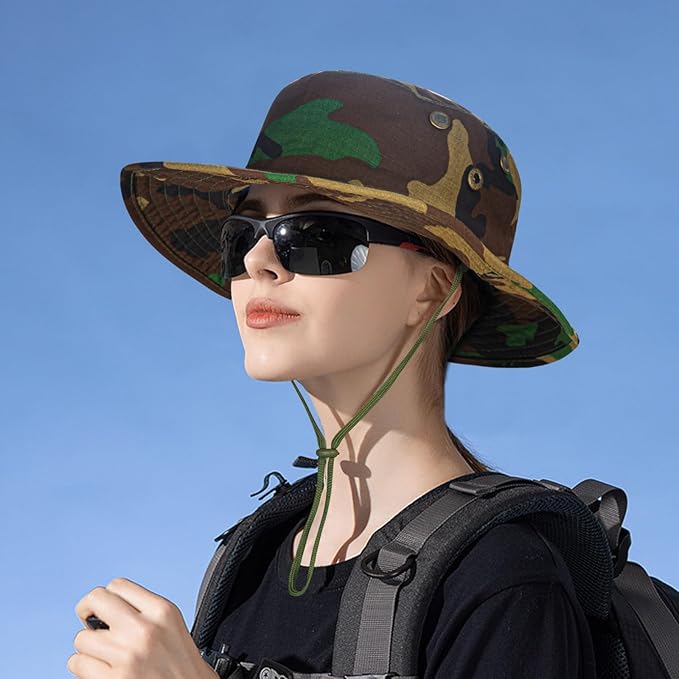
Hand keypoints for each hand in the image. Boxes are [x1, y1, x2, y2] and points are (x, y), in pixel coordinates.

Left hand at [68, 577, 218, 678]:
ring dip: (89, 648)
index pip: (118, 585)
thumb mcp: (171, 625)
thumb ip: (145, 611)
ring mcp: (127, 655)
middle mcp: (144, 629)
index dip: (108, 598)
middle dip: (88, 611)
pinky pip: (78, 663)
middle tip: (94, 625)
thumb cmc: (181, 667)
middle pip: (94, 600)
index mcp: (162, 611)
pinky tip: (102, 670)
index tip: (107, 610)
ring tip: (106, 656)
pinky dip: (84, 668)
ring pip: (81, 638)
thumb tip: (107, 606)